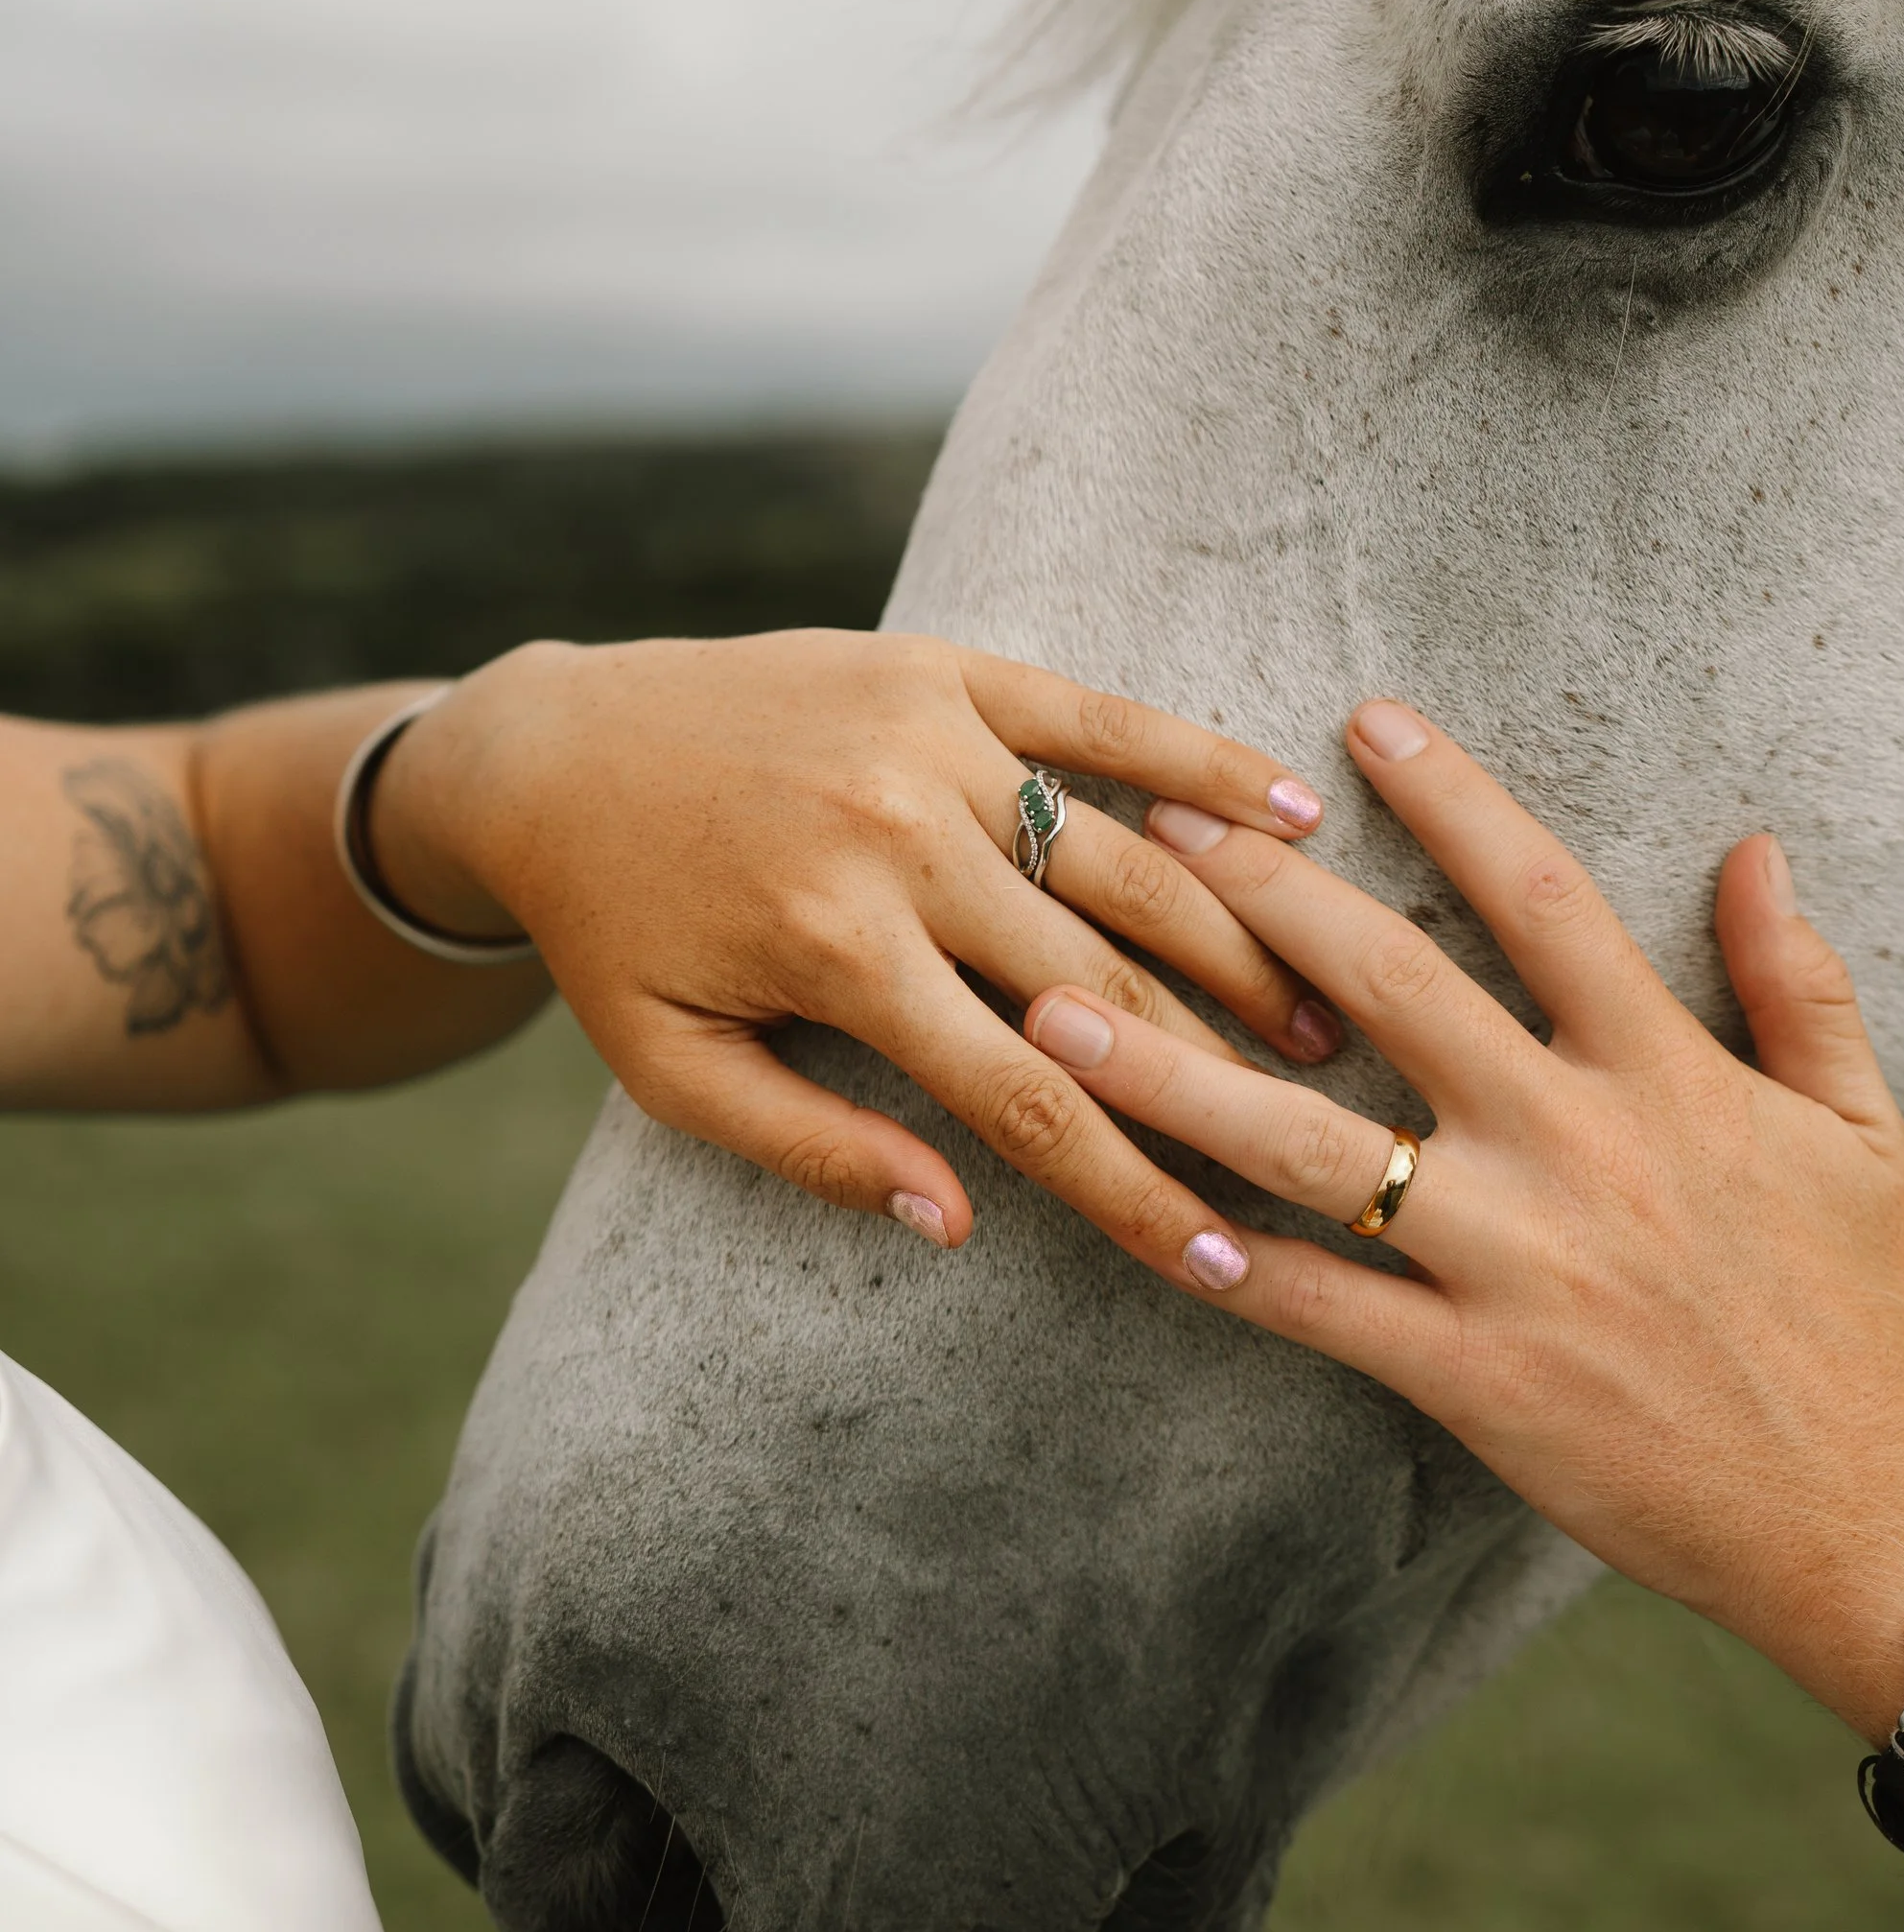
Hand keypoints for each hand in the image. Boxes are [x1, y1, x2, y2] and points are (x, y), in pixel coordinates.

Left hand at [366, 634, 1337, 1258]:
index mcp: (836, 948)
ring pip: (1129, 860)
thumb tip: (959, 1224)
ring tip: (1326, 1015)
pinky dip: (1203, 761)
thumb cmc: (616, 931)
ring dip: (1241, 942)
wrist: (549, 750)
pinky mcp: (945, 669)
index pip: (1026, 1097)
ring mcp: (931, 740)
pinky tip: (1299, 809)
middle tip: (1323, 1135)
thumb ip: (815, 1149)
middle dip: (1219, 1074)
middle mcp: (898, 835)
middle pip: (1107, 983)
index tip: (1219, 1262)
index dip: (1133, 1191)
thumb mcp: (676, 1070)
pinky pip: (1099, 717)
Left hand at [1022, 703, 1903, 1740]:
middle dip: (1264, 896)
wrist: (1874, 1508)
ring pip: (1310, 1145)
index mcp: (1667, 1072)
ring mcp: (1517, 1262)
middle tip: (1160, 825)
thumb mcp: (1859, 1129)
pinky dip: (1224, 1265)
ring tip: (1055, 1014)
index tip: (1366, 722)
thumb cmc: (1864, 1315)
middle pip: (1393, 984)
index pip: (1541, 896)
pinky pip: (1319, 1307)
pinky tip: (1133, 1219)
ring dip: (1172, 1073)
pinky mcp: (1475, 1376)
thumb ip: (1800, 982)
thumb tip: (1757, 848)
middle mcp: (1578, 1145)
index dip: (1451, 798)